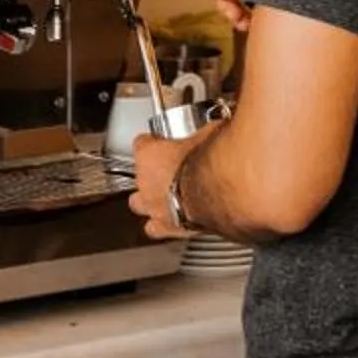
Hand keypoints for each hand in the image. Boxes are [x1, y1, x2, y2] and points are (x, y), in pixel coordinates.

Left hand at [127, 121, 217, 236]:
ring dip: (150, 203)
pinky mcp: (169, 229)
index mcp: (149, 154)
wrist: (219, 193)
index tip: (161, 141)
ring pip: (140, 207)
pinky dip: (166, 226)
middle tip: (165, 172)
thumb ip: (207, 131)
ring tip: (166, 199)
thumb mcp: (210, 133)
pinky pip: (160, 230)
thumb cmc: (210, 161)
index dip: (152, 143)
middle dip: (148, 176)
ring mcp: (155, 208)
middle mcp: (146, 183)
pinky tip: (180, 221)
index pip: (142, 144)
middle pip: (137, 178)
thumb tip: (217, 127)